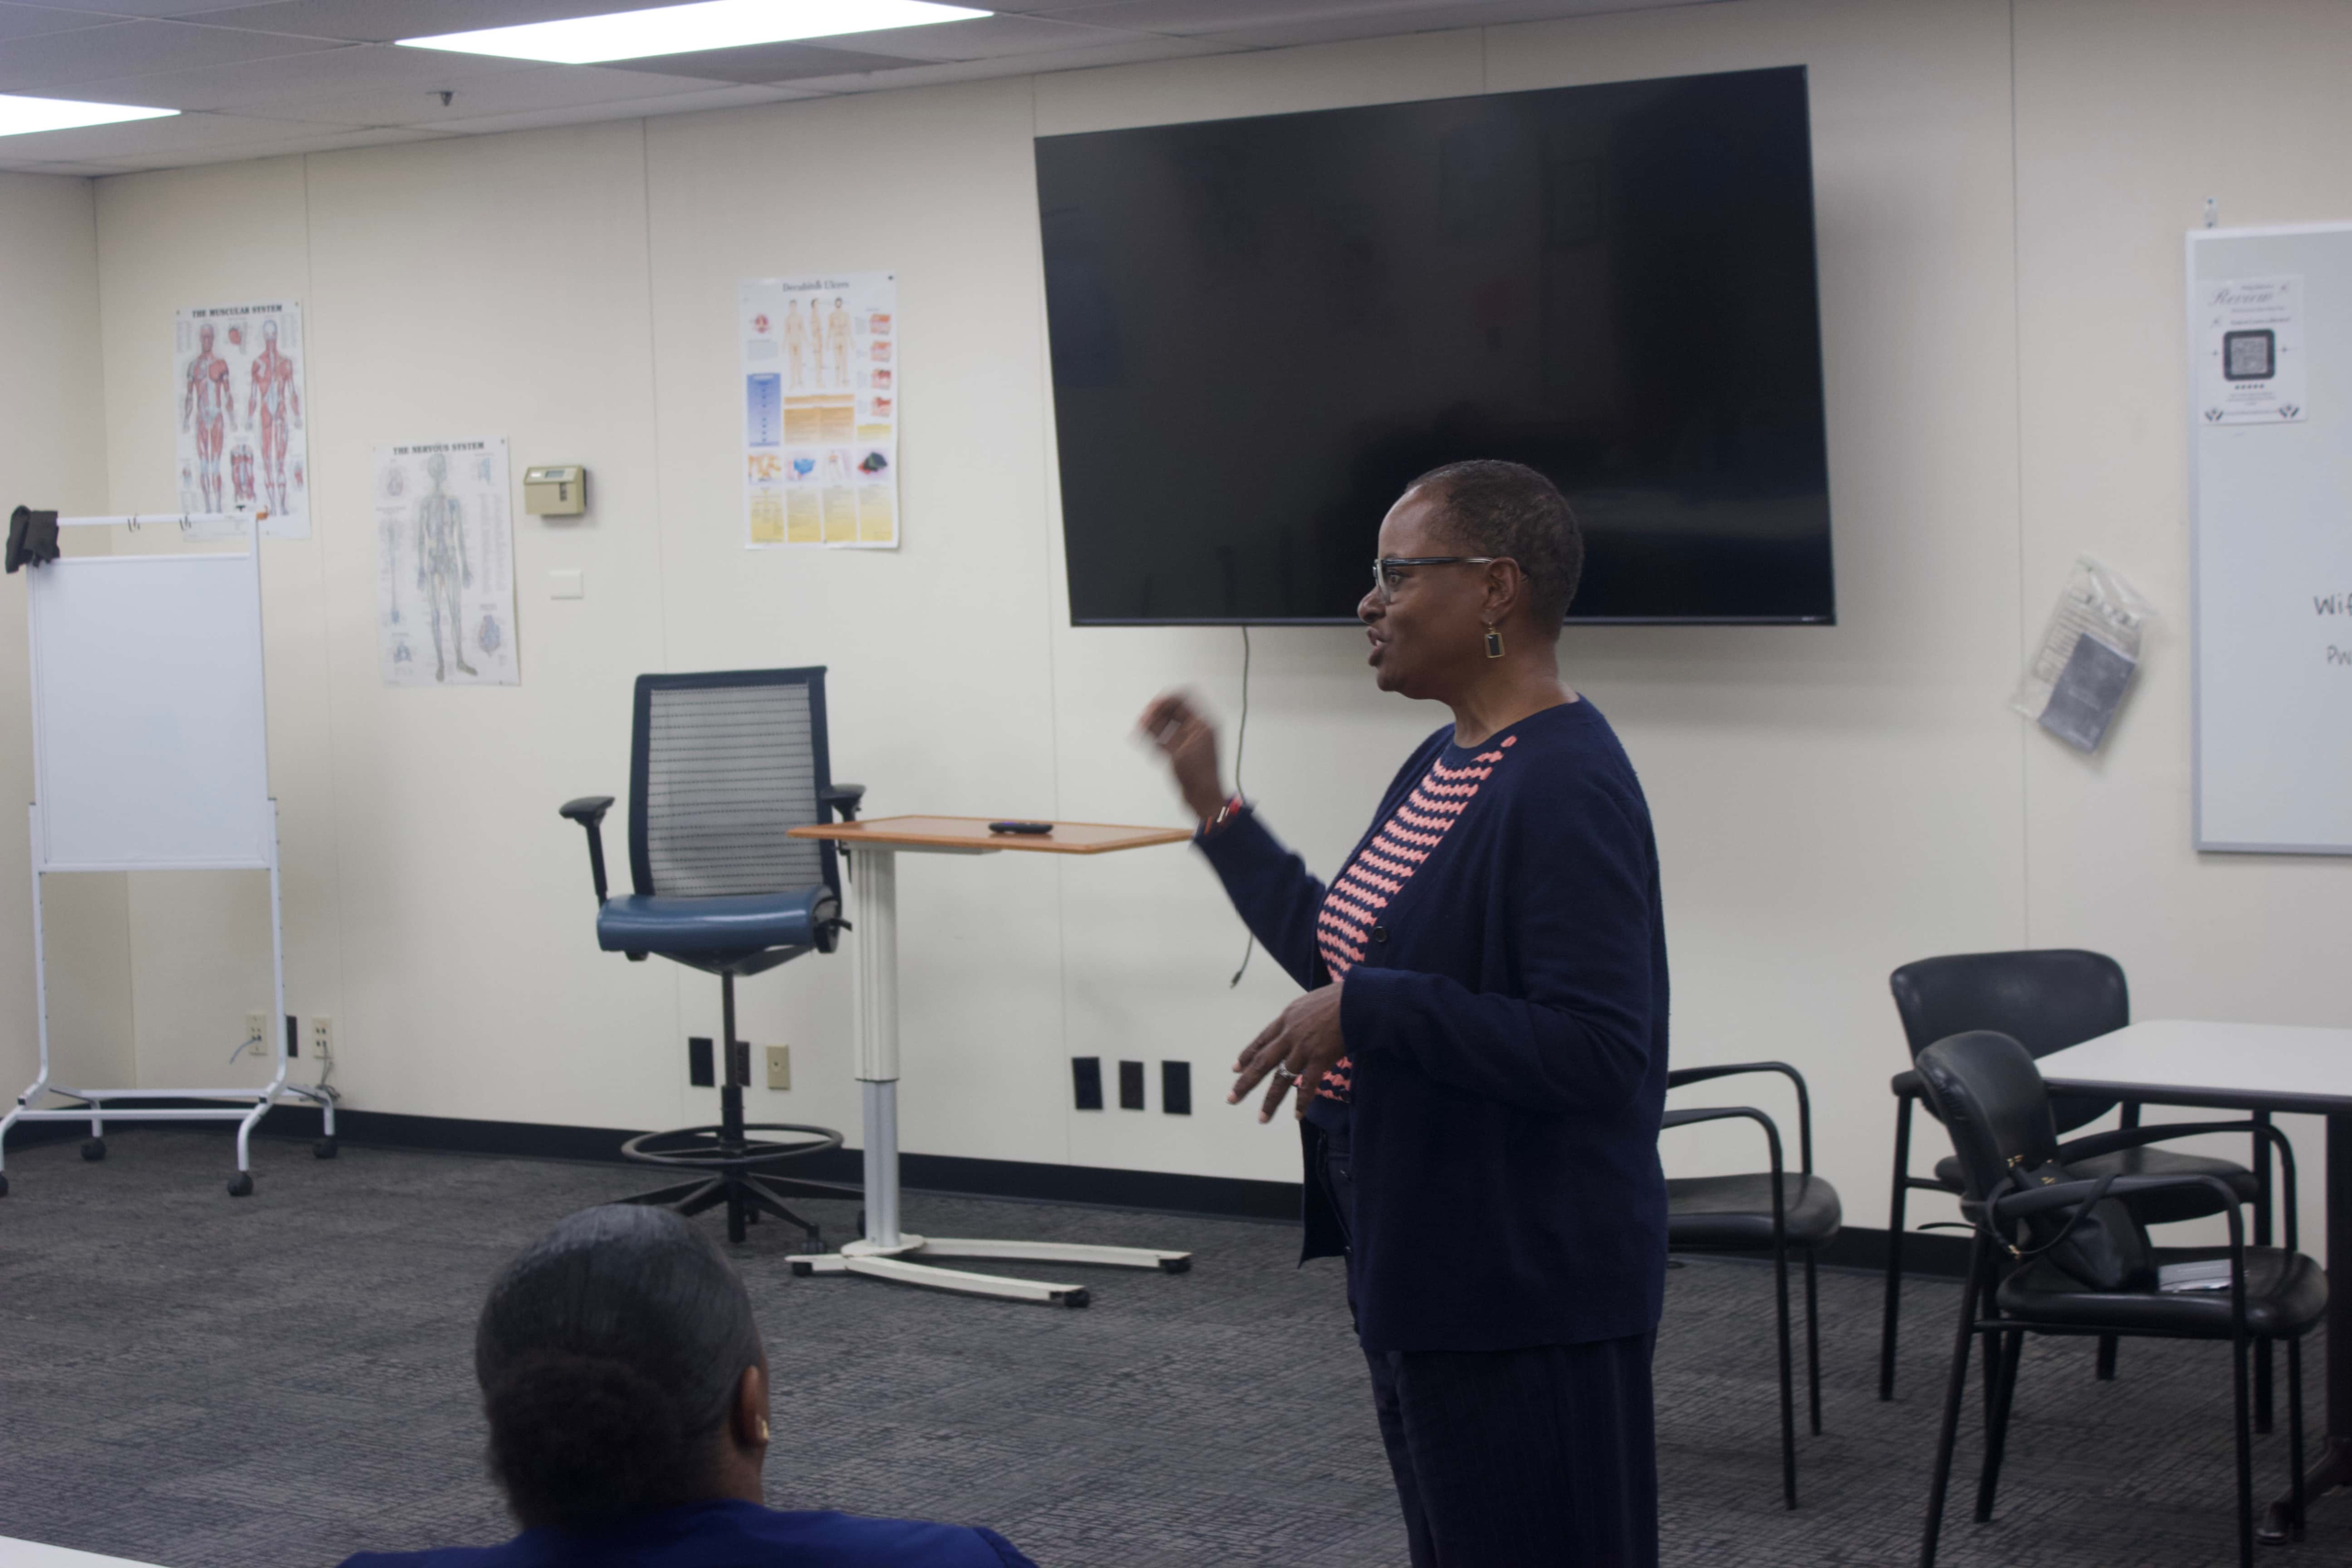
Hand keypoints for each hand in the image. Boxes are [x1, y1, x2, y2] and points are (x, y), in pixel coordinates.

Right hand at [1137, 690, 1227, 821]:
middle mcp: (1197, 728)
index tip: (1148, 711)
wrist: (1204, 799)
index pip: (1181, 699)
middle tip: (1140, 724)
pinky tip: (1143, 744)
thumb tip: (1146, 716)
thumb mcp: (1178, 751)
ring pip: (1167, 726)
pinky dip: (1154, 740)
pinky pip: (1166, 739)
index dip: (1162, 702)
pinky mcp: (1183, 751)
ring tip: (1138, 734)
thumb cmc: (1197, 775)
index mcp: (1202, 723)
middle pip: (1172, 711)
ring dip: (1152, 728)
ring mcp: (1190, 740)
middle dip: (1155, 716)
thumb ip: (1161, 732)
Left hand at [1230, 983, 1346, 1123]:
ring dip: (1270, 1100)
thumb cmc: (1340, 997)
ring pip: (1281, 1079)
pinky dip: (1302, 1101)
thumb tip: (1300, 1024)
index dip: (1247, 1056)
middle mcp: (1289, 1034)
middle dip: (1245, 1082)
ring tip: (1262, 1118)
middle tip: (1231, 1099)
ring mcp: (1303, 1048)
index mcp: (1286, 1018)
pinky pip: (1307, 1085)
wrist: (1357, 999)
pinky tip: (1297, 1115)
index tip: (1235, 1069)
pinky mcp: (1319, 1058)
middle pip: (1262, 1062)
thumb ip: (1300, 1017)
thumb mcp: (1310, 1002)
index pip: (1261, 1040)